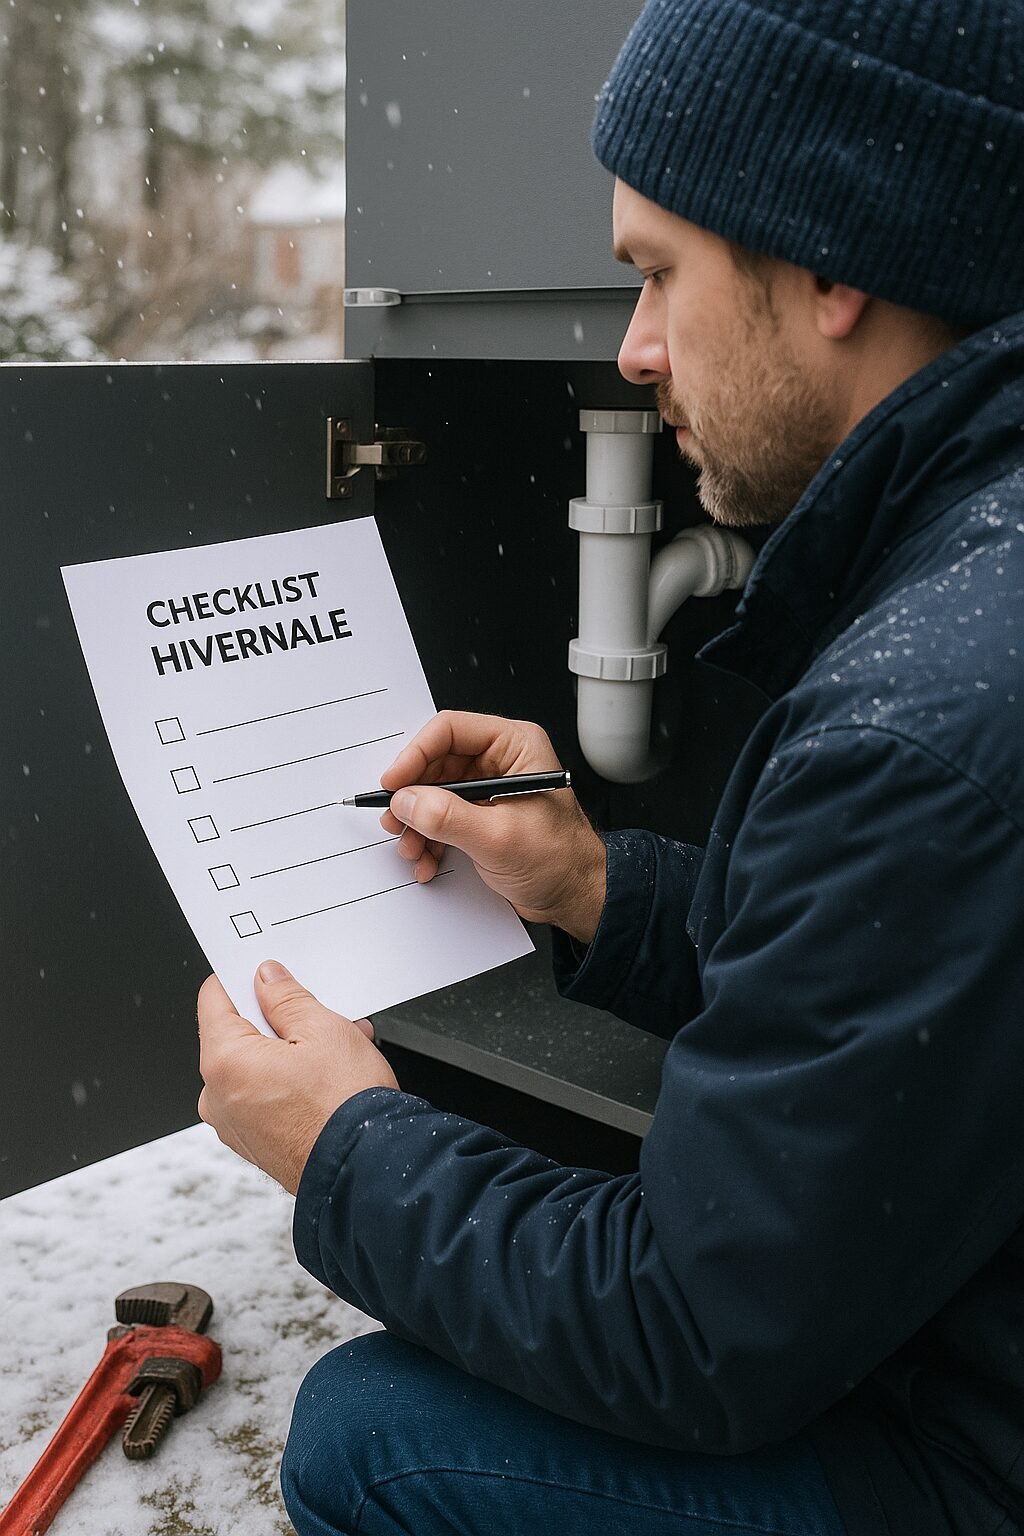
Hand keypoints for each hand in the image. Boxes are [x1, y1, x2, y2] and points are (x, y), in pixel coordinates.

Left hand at [197, 961, 397, 1193]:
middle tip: (318, 1013)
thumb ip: (286, 997)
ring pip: (255, 1065)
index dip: (242, 978)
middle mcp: (217, 1097)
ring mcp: (235, 1125)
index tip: (266, 972)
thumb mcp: (323, 1029)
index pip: (213, 998)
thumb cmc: (346, 1109)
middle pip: (237, 1034)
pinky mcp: (255, 1144)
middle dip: (277, 1019)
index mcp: (224, 1062)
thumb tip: (267, 979)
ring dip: (291, 1049)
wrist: (366, 1174)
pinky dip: (290, 1080)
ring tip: (339, 1047)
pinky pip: (264, 1095)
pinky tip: (330, 1075)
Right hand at [379, 710, 606, 944]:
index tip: (394, 783)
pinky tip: (427, 861)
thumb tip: (407, 801)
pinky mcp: (480, 815)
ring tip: (412, 848)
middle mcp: (501, 761)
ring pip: (433, 792)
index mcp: (515, 747)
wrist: (574, 897)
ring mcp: (489, 789)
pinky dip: (428, 838)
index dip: (416, 753)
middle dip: (413, 796)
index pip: (451, 731)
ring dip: (417, 822)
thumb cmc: (560, 861)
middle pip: (436, 763)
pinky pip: (440, 816)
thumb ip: (448, 817)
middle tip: (395, 820)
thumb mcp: (498, 838)